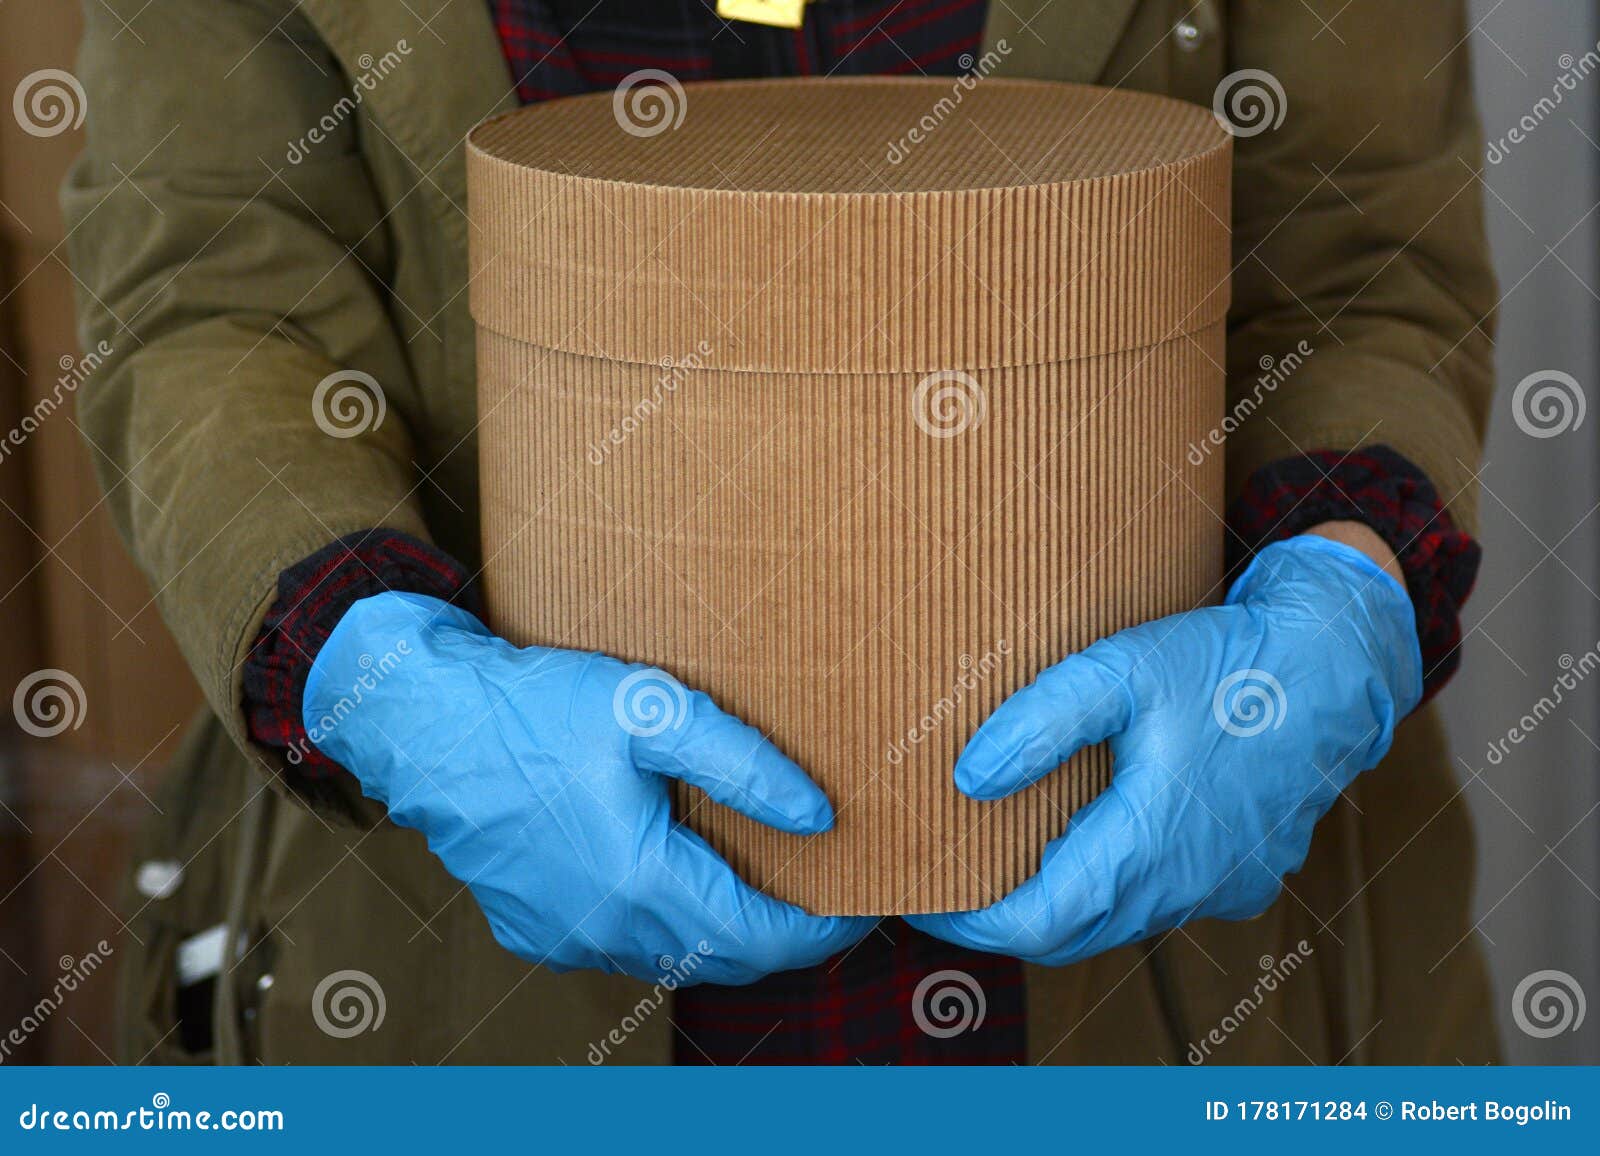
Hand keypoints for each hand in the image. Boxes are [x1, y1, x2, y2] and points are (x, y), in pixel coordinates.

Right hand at [303, 592, 870, 983]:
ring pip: (676, 958)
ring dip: (727, 930)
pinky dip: (670, 925)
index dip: (825, 929)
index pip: (763, 937)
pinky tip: (684, 873)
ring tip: (767, 875)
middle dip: (786, 933)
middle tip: (829, 887)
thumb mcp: (650, 709)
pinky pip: (626, 947)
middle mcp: (603, 930)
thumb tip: (817, 814)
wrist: (425, 723)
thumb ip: (742, 763)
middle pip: (727, 959)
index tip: (866, 901)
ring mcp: (566, 939)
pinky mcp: (536, 932)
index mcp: (639, 882)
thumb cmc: (535, 708)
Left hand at [907, 533, 1421, 963]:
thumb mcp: (1120, 670)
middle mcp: (1185, 887)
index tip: (917, 897)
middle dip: (1002, 918)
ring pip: (1115, 922)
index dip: (967, 922)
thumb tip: (968, 779)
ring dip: (1058, 904)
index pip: (1035, 923)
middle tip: (946, 878)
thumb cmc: (1229, 665)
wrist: (1339, 666)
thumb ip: (1038, 724)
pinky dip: (1109, 888)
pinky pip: (1158, 903)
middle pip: (1069, 934)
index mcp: (1150, 846)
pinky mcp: (1241, 877)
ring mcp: (1219, 889)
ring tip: (1000, 857)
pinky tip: (1083, 838)